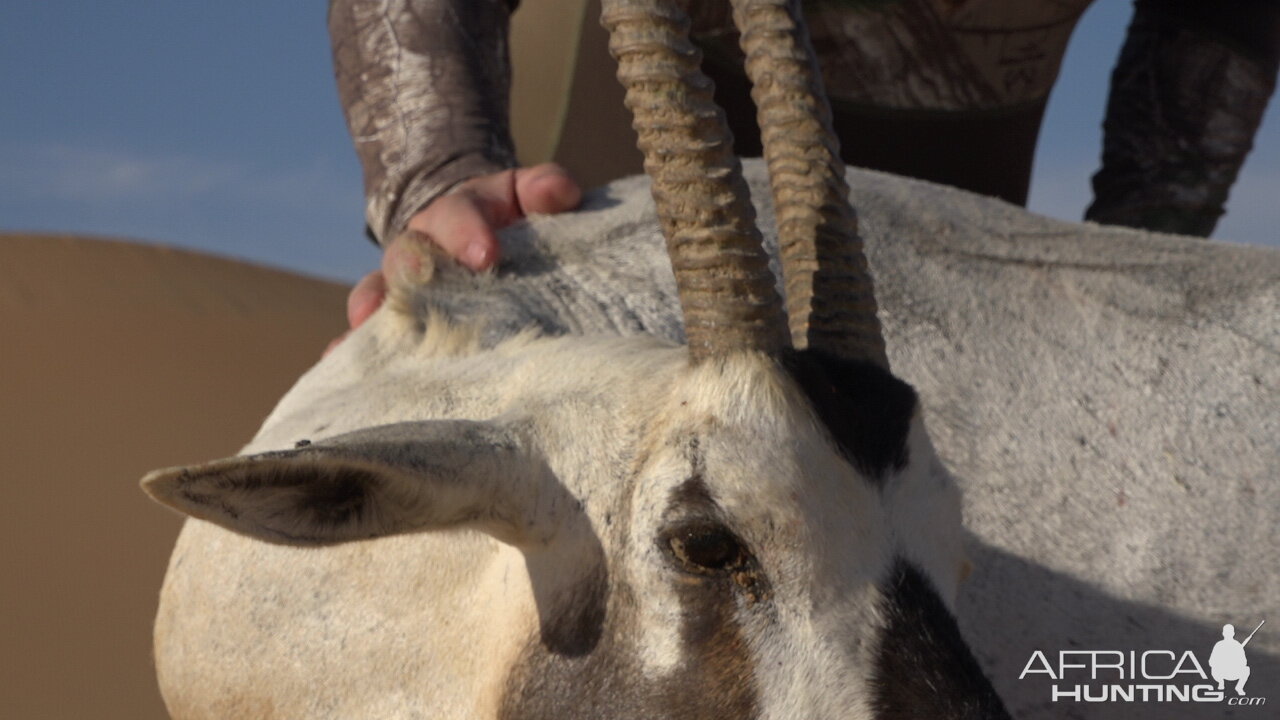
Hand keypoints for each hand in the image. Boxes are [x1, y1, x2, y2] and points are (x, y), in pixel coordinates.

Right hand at [326, 163, 580, 354]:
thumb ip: (542, 189)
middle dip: (411, 268)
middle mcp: (420, 247)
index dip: (467, 232)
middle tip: (420, 280)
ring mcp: (401, 285)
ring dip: (373, 308)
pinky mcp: (395, 320)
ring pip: (379, 292)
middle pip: (406, 253)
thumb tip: (560, 192)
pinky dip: (352, 346)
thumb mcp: (524, 194)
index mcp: (456, 214)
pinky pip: (370, 332)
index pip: (457, 215)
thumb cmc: (507, 219)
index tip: (486, 255)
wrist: (476, 236)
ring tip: (366, 325)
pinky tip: (339, 360)